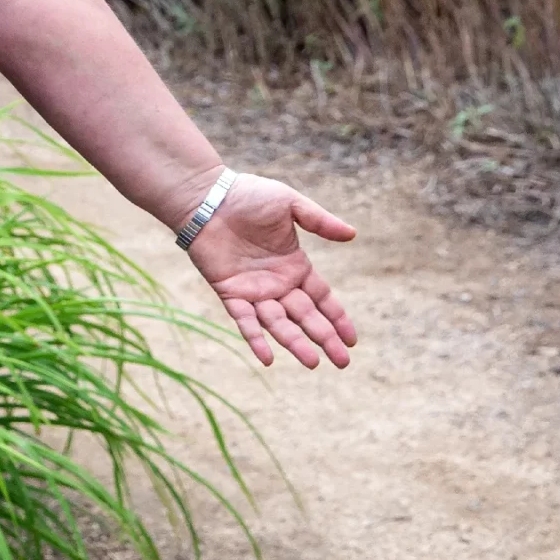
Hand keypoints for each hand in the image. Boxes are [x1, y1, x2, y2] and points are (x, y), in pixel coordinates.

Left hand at [184, 173, 359, 369]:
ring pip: (278, 323)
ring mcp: (253, 290)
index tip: (353, 340)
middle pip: (305, 316)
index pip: (322, 299)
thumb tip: (352, 234)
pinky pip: (244, 320)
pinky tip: (267, 359)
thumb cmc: (247, 196)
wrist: (207, 197)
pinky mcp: (229, 292)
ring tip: (313, 363)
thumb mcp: (290, 204)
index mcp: (295, 265)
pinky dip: (255, 339)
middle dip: (325, 338)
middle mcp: (277, 283)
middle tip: (343, 362)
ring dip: (295, 343)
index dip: (337, 318)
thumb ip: (319, 221)